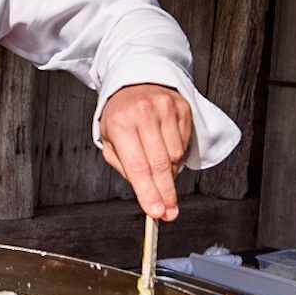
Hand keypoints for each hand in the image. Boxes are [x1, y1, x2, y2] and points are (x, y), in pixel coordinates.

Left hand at [99, 83, 191, 220]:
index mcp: (120, 123)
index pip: (138, 167)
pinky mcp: (182, 108)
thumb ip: (126, 167)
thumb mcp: (111, 141)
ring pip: (175, 156)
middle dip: (165, 193)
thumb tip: (148, 195)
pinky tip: (166, 149)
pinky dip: (177, 154)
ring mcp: (166, 109)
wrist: (134, 82)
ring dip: (169, 172)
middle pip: (160, 165)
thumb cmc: (120, 116)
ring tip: (158, 167)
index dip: (149, 193)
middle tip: (168, 212)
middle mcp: (144, 113)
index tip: (156, 212)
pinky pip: (184, 144)